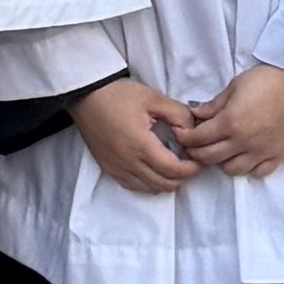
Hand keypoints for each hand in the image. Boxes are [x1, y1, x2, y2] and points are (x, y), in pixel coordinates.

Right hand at [73, 74, 204, 196]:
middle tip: (189, 163)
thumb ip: (178, 114)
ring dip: (166, 182)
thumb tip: (191, 131)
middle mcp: (128, 162)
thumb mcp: (153, 98)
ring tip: (173, 166)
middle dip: (182, 177)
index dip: (191, 168)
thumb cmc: (118, 94)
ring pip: (149, 189)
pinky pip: (132, 186)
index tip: (198, 158)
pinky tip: (154, 172)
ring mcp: (116, 168)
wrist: (85, 95)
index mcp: (141, 145)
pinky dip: (148, 184)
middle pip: (163, 184)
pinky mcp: (108, 168)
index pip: (173, 170)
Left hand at [171, 62, 283, 179]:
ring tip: (221, 150)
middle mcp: (244, 142)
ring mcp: (262, 151)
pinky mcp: (279, 155)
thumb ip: (214, 105)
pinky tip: (245, 156)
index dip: (184, 138)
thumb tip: (196, 114)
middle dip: (196, 152)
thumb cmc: (269, 78)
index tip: (182, 134)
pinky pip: (258, 172)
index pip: (197, 139)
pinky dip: (248, 168)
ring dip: (221, 162)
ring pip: (232, 170)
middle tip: (194, 145)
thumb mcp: (235, 85)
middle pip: (209, 158)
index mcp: (230, 123)